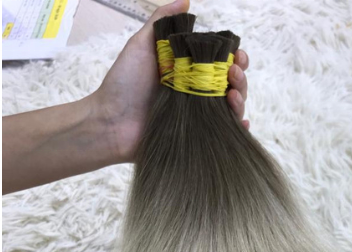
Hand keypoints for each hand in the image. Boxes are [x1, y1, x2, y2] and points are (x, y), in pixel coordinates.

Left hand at [91, 0, 249, 162]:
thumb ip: (161, 22)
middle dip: (239, 77)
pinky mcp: (195, 138)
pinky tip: (240, 122)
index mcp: (187, 72)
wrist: (110, 123)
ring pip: (230, 109)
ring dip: (240, 100)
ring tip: (232, 95)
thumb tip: (186, 1)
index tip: (236, 54)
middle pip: (230, 85)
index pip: (220, 63)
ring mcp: (196, 118)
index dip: (234, 58)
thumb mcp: (141, 45)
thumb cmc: (123, 84)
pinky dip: (237, 128)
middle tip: (233, 73)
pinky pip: (223, 135)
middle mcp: (195, 94)